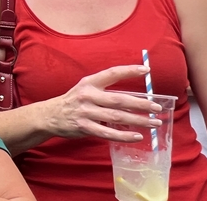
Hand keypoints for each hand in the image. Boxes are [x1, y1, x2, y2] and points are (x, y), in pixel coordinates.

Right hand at [45, 65, 162, 142]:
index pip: (112, 73)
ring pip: (117, 117)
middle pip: (119, 100)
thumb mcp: (85, 89)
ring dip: (138, 121)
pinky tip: (137, 136)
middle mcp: (87, 95)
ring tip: (154, 123)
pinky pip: (108, 133)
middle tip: (157, 107)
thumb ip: (104, 90)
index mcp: (89, 83)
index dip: (129, 71)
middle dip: (141, 104)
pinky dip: (124, 136)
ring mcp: (85, 112)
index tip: (146, 70)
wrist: (50, 115)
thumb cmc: (73, 101)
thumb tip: (133, 98)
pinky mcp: (84, 127)